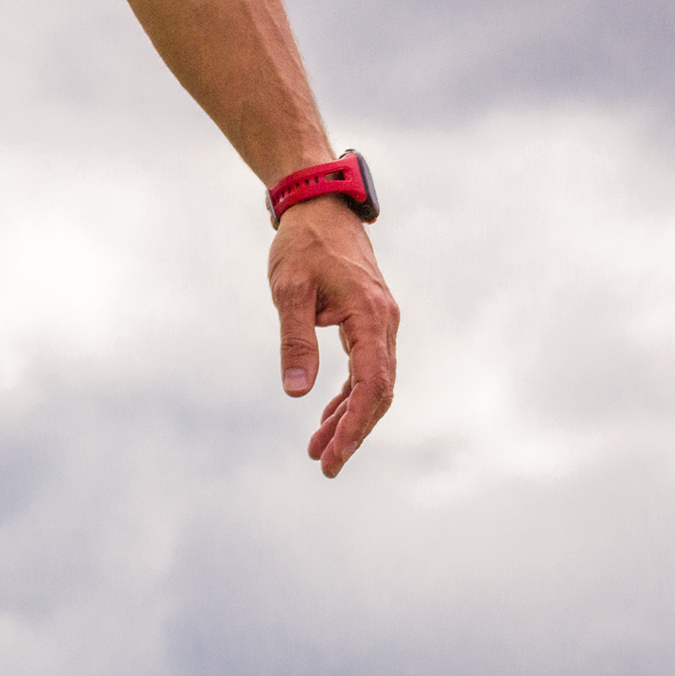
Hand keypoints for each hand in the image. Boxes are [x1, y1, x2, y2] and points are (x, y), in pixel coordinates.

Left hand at [268, 200, 398, 477]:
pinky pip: (365, 369)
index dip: (356, 424)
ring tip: (319, 452)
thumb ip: (294, 341)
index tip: (335, 456)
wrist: (320, 208)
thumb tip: (297, 393)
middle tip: (326, 467)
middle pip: (379, 392)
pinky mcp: (368, 322)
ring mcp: (380, 323)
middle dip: (354, 432)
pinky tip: (326, 417)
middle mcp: (385, 323)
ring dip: (349, 418)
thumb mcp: (289, 291)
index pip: (371, 384)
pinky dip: (347, 396)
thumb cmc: (302, 245)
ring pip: (373, 383)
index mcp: (371, 317)